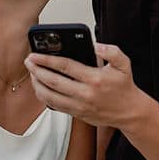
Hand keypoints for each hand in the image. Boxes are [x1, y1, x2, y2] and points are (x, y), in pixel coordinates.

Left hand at [25, 44, 144, 129]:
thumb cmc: (124, 86)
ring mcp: (80, 105)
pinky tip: (40, 88)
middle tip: (28, 62)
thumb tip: (96, 45)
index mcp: (95, 78)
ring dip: (37, 85)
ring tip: (32, 74)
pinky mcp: (77, 114)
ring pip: (50, 96)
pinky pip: (55, 106)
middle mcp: (85, 93)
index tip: (35, 55)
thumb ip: (111, 51)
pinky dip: (44, 97)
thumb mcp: (124, 64)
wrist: (130, 112)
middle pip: (53, 81)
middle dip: (37, 71)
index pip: (65, 67)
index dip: (47, 60)